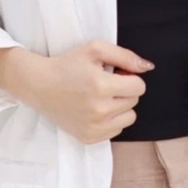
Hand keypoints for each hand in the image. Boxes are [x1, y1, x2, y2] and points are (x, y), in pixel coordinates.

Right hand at [14, 40, 155, 144]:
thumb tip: (148, 67)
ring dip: (120, 107)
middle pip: (134, 101)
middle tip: (104, 83)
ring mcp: (94, 127)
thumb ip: (125, 56)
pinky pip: (116, 130)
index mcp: (101, 86)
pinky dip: (111, 120)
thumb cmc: (67, 64)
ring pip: (129, 118)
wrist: (39, 85)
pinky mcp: (88, 138)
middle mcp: (99, 110)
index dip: (129, 77)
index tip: (114, 74)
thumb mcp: (95, 49)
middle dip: (124, 91)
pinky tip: (95, 109)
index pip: (139, 87)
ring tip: (101, 97)